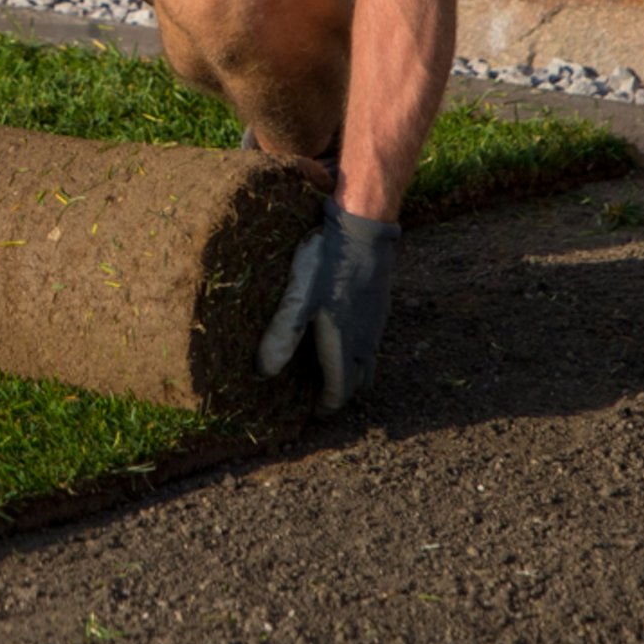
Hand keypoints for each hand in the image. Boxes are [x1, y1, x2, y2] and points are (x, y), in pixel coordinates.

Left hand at [255, 202, 400, 413]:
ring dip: (352, 375)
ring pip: (369, 363)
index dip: (326, 407)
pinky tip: (343, 337)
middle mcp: (364, 341)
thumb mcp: (298, 297)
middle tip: (319, 397)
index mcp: (343, 345)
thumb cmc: (327, 263)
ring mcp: (376, 324)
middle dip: (341, 395)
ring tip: (329, 373)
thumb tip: (264, 372)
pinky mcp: (379, 308)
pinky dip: (359, 353)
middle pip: (358, 383)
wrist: (363, 229)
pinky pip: (373, 343)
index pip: (340, 392)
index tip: (312, 414)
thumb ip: (282, 335)